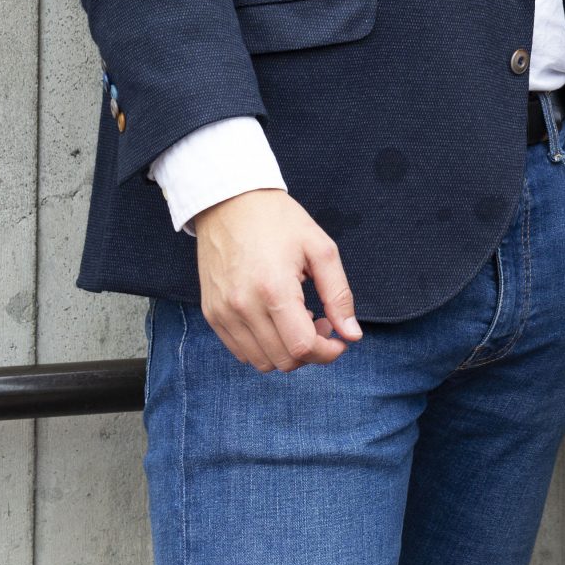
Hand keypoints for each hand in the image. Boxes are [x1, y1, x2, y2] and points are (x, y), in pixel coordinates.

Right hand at [189, 188, 360, 371]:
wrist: (230, 203)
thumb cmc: (279, 221)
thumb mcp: (321, 249)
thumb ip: (339, 295)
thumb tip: (352, 335)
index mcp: (274, 289)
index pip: (302, 347)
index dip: (328, 352)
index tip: (339, 339)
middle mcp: (243, 307)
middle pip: (283, 360)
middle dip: (311, 352)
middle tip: (322, 323)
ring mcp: (223, 313)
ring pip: (261, 361)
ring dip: (287, 352)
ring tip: (299, 319)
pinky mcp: (211, 313)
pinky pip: (241, 350)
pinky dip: (264, 346)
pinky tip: (276, 320)